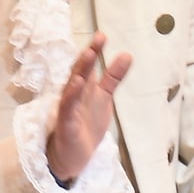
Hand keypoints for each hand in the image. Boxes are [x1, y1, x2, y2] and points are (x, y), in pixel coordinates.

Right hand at [45, 32, 132, 181]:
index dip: (94, 51)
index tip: (102, 35)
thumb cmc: (86, 125)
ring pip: (73, 86)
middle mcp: (74, 95)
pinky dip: (71, 95)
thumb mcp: (104, 98)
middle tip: (99, 38)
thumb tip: (127, 55)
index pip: (88, 67)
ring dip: (80, 70)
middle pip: (80, 71)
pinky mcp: (66, 124)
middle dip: (88, 55)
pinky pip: (67, 107)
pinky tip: (77, 83)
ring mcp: (68, 108)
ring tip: (89, 54)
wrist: (74, 157)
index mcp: (84, 88)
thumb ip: (113, 78)